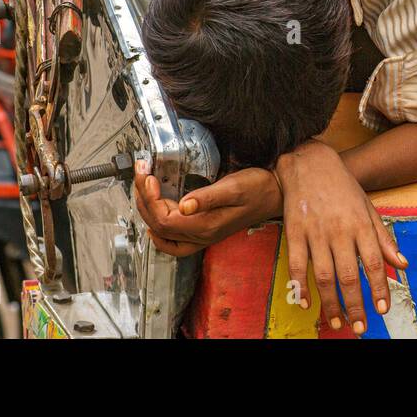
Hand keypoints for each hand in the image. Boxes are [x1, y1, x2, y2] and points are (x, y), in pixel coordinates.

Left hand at [133, 159, 280, 256]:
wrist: (275, 195)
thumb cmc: (257, 188)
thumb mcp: (234, 187)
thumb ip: (208, 197)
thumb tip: (183, 206)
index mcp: (205, 225)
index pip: (164, 218)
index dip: (150, 198)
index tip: (148, 175)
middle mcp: (201, 235)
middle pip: (159, 225)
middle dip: (144, 199)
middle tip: (141, 174)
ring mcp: (202, 236)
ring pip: (163, 232)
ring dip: (148, 211)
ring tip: (143, 188)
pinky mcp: (205, 230)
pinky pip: (174, 242)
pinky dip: (160, 233)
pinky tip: (154, 223)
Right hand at [275, 140, 406, 333]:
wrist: (309, 162)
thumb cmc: (342, 186)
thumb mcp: (368, 208)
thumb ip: (383, 238)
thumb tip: (402, 265)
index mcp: (360, 224)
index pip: (373, 262)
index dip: (378, 288)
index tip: (382, 310)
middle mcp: (339, 230)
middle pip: (348, 275)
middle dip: (356, 305)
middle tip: (360, 327)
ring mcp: (315, 232)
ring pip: (323, 275)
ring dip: (330, 303)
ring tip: (338, 321)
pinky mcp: (294, 232)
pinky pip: (296, 265)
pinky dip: (301, 286)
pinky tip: (307, 303)